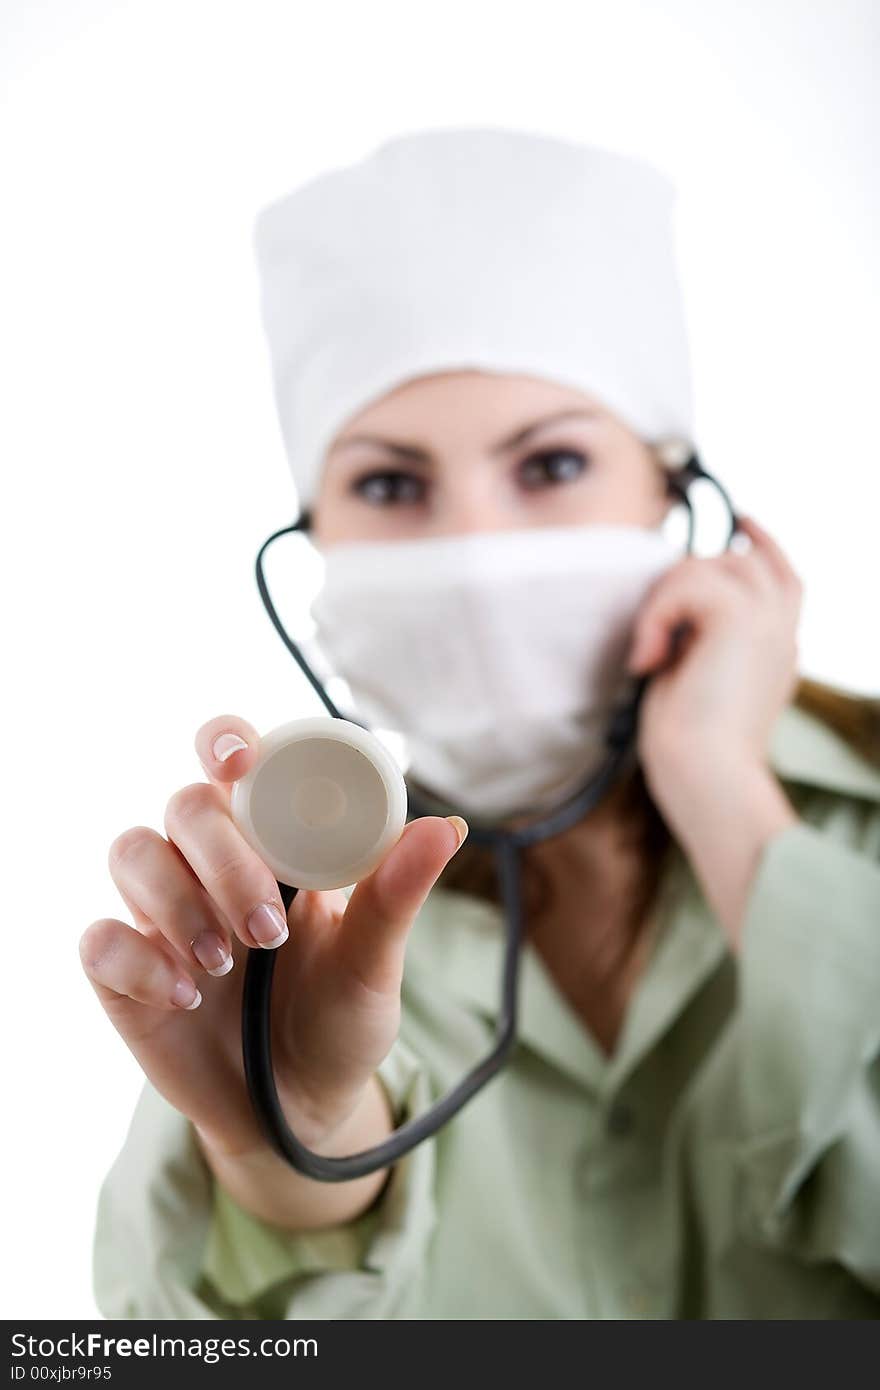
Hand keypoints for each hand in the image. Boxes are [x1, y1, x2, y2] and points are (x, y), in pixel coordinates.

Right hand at [80, 715, 467, 1166]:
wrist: (297, 1112)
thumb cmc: (339, 1021)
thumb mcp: (374, 965)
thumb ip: (396, 897)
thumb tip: (448, 827)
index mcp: (273, 839)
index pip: (235, 758)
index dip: (226, 741)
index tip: (239, 761)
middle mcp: (209, 861)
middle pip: (185, 805)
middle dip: (224, 858)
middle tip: (269, 929)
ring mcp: (160, 912)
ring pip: (131, 852)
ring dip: (175, 901)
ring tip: (225, 964)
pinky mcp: (123, 970)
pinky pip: (98, 938)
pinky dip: (136, 961)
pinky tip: (183, 997)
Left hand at [626, 516, 801, 942]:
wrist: (706, 778)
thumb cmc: (690, 753)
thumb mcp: (698, 687)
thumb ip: (702, 647)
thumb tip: (677, 621)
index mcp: (779, 650)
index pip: (783, 577)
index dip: (764, 543)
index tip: (743, 520)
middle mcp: (781, 632)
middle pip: (743, 560)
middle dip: (688, 574)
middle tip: (654, 631)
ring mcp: (767, 622)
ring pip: (712, 563)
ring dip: (666, 601)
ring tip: (650, 656)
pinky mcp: (742, 619)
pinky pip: (688, 582)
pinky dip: (656, 615)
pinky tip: (648, 660)